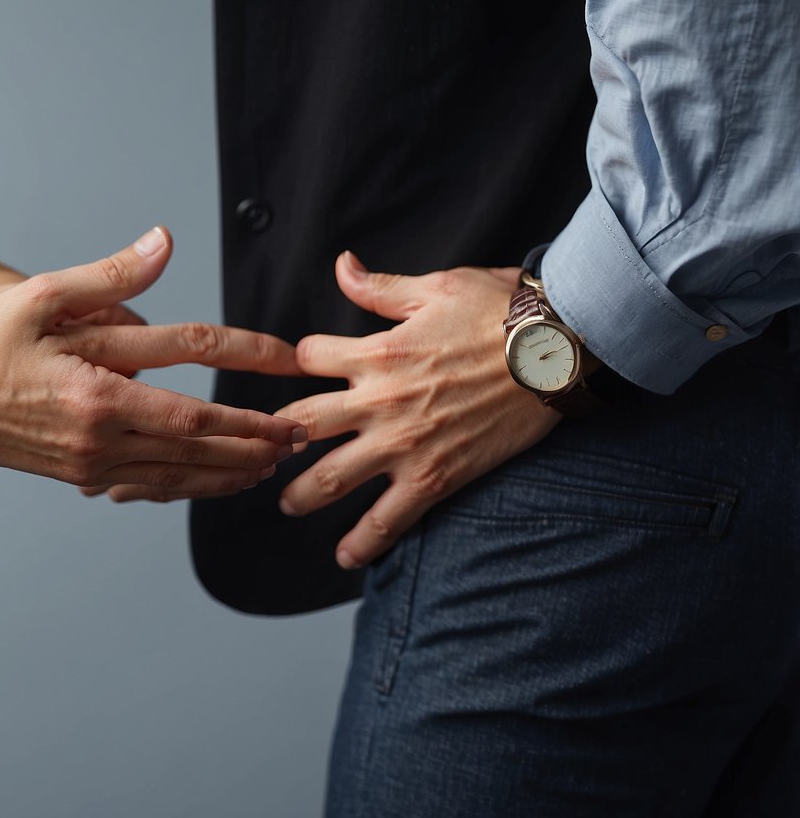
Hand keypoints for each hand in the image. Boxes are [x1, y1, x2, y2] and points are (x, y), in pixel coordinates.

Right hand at [0, 227, 305, 493]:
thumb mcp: (39, 297)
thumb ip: (109, 277)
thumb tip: (165, 242)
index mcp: (97, 387)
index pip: (195, 382)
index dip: (250, 375)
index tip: (291, 368)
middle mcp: (101, 433)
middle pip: (201, 440)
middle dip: (257, 438)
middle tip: (302, 434)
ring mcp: (91, 461)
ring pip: (180, 473)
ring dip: (232, 469)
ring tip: (272, 464)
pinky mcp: (80, 475)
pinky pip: (149, 485)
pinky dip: (189, 484)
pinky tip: (212, 480)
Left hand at [274, 251, 560, 568]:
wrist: (556, 352)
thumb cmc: (500, 312)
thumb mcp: (435, 287)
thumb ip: (380, 287)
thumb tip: (342, 266)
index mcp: (375, 350)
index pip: (308, 357)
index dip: (299, 360)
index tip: (301, 371)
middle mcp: (377, 400)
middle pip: (301, 424)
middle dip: (276, 439)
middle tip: (266, 451)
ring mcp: (402, 444)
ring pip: (330, 478)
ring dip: (301, 495)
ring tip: (289, 503)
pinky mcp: (433, 477)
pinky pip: (388, 518)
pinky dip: (363, 542)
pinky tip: (346, 556)